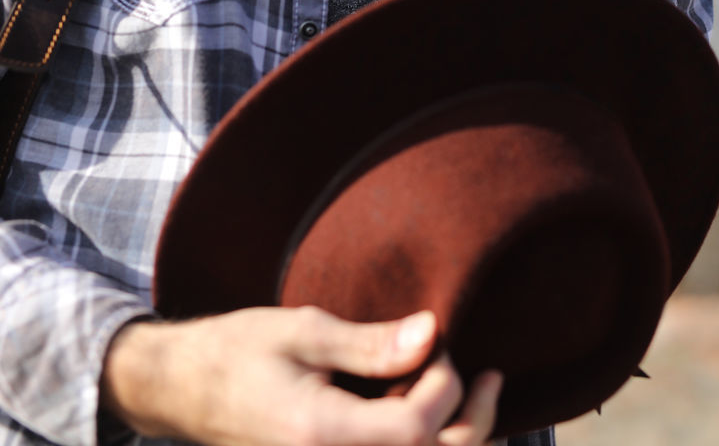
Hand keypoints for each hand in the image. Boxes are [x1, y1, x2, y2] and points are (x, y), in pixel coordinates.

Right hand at [100, 306, 502, 445]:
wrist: (183, 392)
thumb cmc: (238, 352)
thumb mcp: (302, 331)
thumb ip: (370, 342)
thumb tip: (432, 333)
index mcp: (320, 436)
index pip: (416, 429)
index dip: (447, 386)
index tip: (441, 342)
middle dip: (473, 424)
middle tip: (487, 377)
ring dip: (456, 442)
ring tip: (474, 399)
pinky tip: (432, 419)